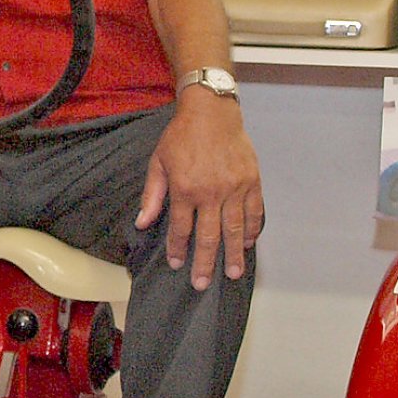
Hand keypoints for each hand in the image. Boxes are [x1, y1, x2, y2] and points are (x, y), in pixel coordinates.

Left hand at [136, 90, 263, 290]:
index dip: (178, 249)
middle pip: (209, 236)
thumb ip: (152, 195)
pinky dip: (253, 229)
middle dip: (205, 263)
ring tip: (234, 274)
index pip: (181, 228)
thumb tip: (142, 222)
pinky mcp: (252, 182)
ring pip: (235, 229)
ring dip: (234, 254)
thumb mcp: (158, 163)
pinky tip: (250, 243)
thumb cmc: (181, 137)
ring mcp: (235, 188)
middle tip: (203, 284)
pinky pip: (255, 212)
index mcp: (185, 189)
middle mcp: (211, 193)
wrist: (212, 113)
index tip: (177, 265)